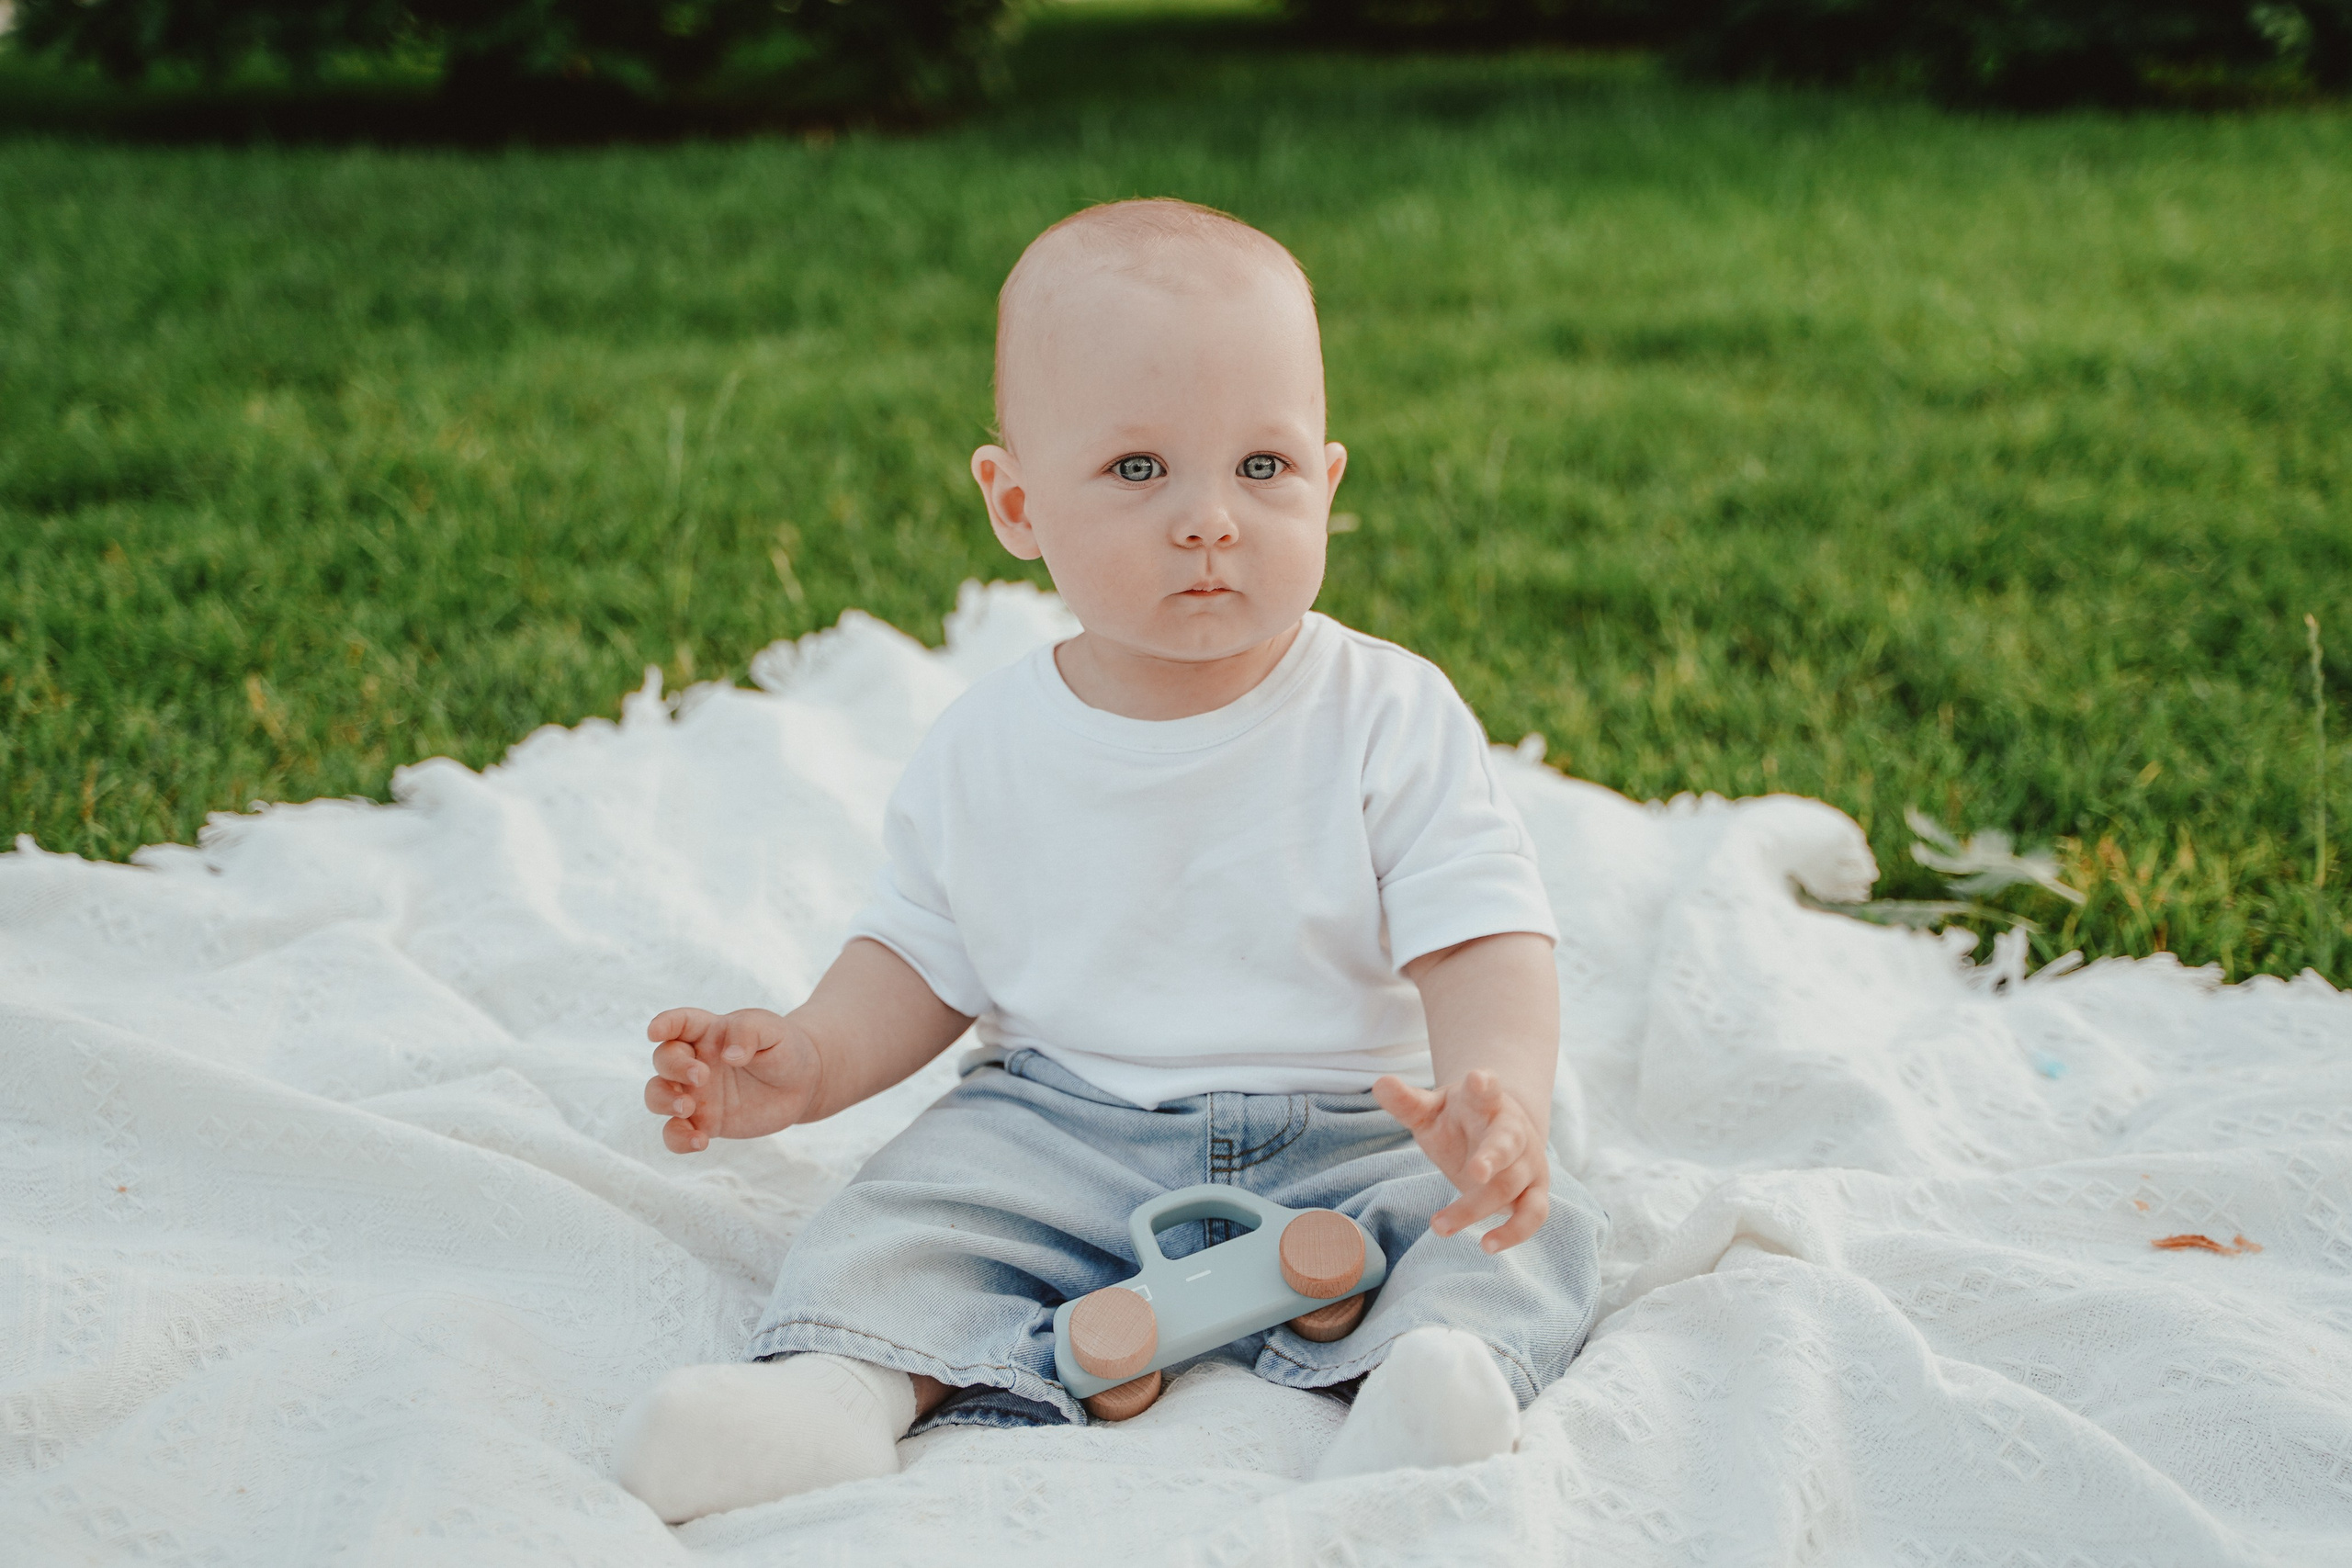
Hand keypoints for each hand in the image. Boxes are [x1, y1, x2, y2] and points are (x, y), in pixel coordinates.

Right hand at [642, 1007, 823, 1152]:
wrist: (803, 1084)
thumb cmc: (783, 1048)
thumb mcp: (772, 1031)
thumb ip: (748, 1033)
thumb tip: (728, 1055)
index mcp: (709, 1032)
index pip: (679, 1023)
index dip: (663, 1024)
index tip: (654, 1031)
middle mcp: (695, 1061)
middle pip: (663, 1059)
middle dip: (673, 1067)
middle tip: (702, 1076)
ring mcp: (695, 1093)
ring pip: (657, 1095)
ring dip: (663, 1101)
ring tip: (688, 1108)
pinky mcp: (704, 1122)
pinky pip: (675, 1133)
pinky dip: (678, 1139)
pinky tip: (700, 1142)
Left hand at [1372, 1070, 1549, 1252]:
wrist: (1500, 1132)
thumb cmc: (1458, 1120)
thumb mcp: (1430, 1111)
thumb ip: (1407, 1102)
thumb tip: (1379, 1083)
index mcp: (1486, 1103)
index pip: (1488, 1090)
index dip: (1485, 1084)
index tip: (1478, 1078)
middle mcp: (1513, 1131)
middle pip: (1507, 1143)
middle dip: (1493, 1157)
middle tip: (1474, 1172)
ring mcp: (1528, 1162)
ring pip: (1511, 1185)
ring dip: (1477, 1208)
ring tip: (1439, 1226)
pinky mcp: (1535, 1191)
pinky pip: (1534, 1213)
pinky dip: (1515, 1232)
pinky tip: (1487, 1246)